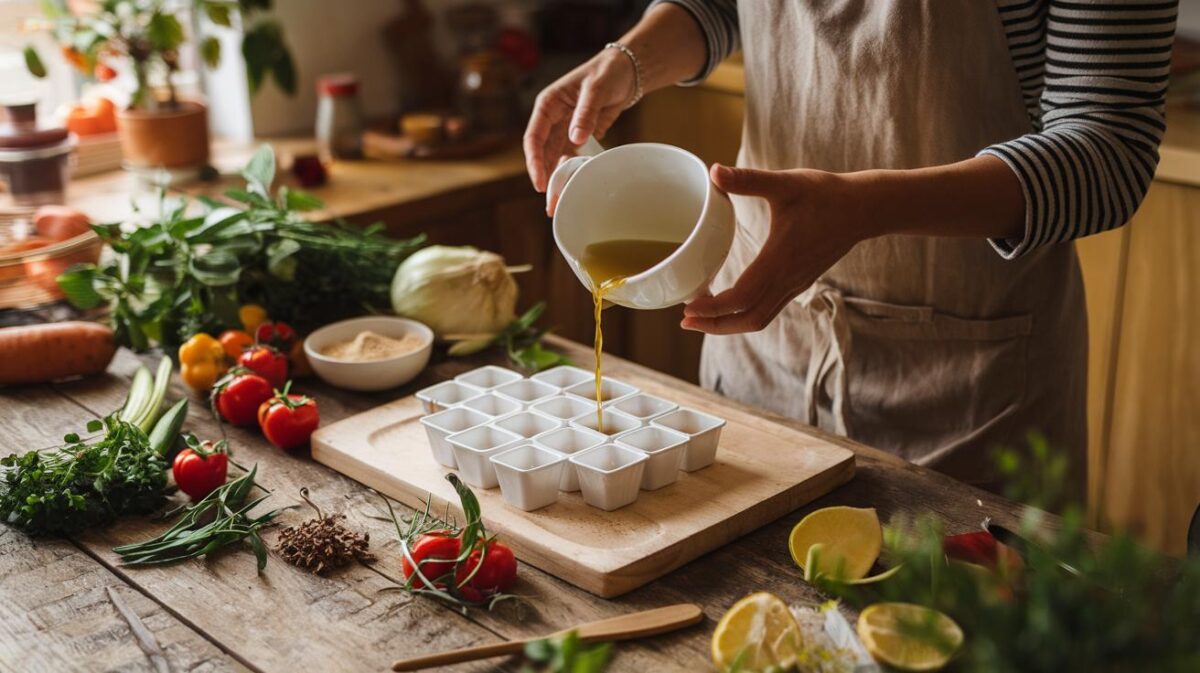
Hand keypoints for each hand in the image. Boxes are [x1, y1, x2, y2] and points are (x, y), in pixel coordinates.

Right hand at [523, 48, 634, 192]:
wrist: (626, 71)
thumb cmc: (608, 72)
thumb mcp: (597, 89)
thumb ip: (585, 113)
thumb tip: (575, 138)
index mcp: (548, 104)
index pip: (534, 137)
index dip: (534, 161)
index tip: (540, 183)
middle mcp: (553, 118)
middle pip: (543, 153)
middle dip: (545, 178)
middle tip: (550, 203)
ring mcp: (565, 128)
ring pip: (556, 158)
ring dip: (557, 179)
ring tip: (560, 202)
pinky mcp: (579, 135)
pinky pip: (572, 157)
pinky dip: (573, 171)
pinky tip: (575, 187)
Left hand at [682, 165, 871, 334]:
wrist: (865, 208)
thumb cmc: (826, 194)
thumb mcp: (785, 183)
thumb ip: (748, 180)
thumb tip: (714, 170)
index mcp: (779, 260)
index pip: (741, 297)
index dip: (712, 308)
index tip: (688, 308)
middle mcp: (787, 279)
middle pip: (748, 319)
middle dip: (715, 325)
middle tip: (686, 320)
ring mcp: (795, 284)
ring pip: (759, 318)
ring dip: (729, 324)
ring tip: (702, 317)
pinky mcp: (799, 282)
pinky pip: (769, 309)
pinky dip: (745, 314)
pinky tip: (730, 303)